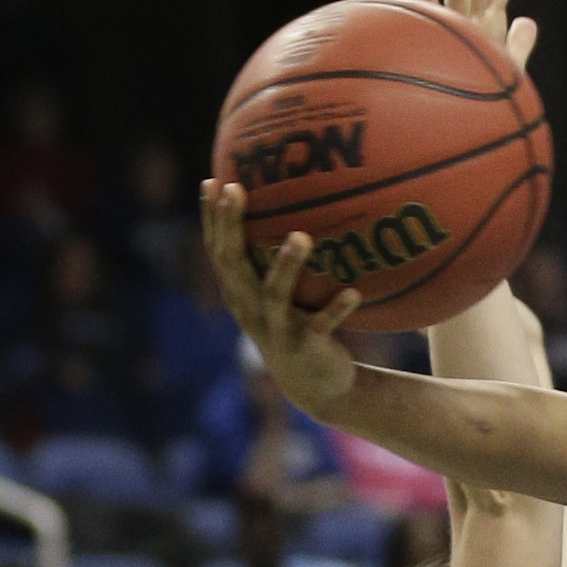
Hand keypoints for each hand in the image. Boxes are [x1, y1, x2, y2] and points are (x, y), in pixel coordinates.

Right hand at [198, 181, 362, 423]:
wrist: (314, 386)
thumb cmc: (297, 324)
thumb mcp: (277, 292)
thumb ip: (272, 256)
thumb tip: (286, 200)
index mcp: (239, 293)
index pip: (217, 251)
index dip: (212, 218)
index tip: (213, 179)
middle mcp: (250, 310)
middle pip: (234, 265)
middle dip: (231, 226)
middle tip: (236, 189)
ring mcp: (277, 330)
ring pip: (275, 296)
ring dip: (287, 267)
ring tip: (301, 236)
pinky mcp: (307, 348)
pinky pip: (321, 325)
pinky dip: (337, 309)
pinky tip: (354, 292)